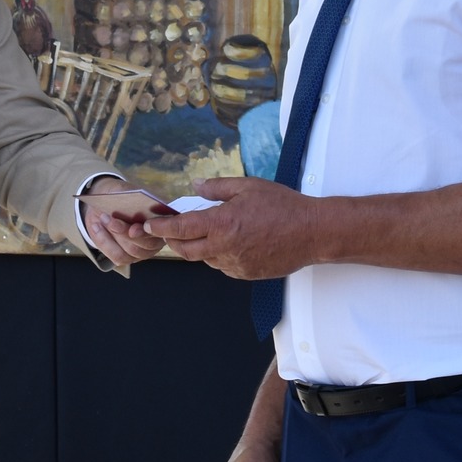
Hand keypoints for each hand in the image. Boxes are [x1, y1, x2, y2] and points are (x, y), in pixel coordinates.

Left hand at [80, 177, 166, 268]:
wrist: (103, 204)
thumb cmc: (117, 195)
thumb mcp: (123, 190)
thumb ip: (129, 194)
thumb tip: (130, 199)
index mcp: (163, 217)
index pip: (163, 228)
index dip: (149, 230)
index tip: (133, 228)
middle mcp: (157, 236)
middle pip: (147, 244)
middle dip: (125, 233)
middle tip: (111, 221)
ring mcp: (144, 249)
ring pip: (131, 252)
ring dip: (112, 237)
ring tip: (102, 218)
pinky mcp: (129, 257)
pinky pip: (118, 257)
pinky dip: (104, 242)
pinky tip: (97, 227)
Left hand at [146, 177, 317, 279]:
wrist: (313, 232)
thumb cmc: (283, 206)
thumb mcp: (248, 186)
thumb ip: (217, 187)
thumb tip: (195, 186)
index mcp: (222, 224)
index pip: (180, 229)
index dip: (160, 228)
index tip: (148, 226)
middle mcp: (224, 248)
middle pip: (185, 251)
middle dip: (173, 242)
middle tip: (168, 232)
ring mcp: (235, 265)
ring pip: (205, 259)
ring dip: (199, 248)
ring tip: (208, 232)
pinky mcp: (246, 274)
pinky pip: (223, 266)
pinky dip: (219, 255)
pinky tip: (230, 243)